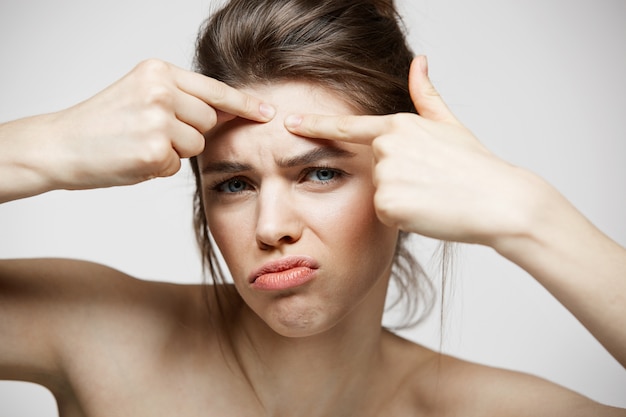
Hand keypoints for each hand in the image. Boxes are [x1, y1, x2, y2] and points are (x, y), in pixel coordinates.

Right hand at [48, 59, 274, 189]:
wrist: (60, 145)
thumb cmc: (102, 124)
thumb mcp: (141, 94)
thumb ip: (180, 98)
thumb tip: (224, 112)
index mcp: (158, 72)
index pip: (214, 89)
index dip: (244, 103)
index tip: (267, 112)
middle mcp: (160, 90)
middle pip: (208, 121)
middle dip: (190, 132)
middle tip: (151, 133)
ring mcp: (157, 120)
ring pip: (196, 145)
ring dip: (174, 151)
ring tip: (139, 143)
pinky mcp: (153, 150)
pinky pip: (176, 165)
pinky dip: (158, 167)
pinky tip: (133, 158)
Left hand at [285, 56, 540, 244]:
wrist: (498, 200)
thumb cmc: (476, 166)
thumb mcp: (450, 125)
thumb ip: (426, 95)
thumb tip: (419, 62)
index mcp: (398, 125)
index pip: (348, 127)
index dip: (316, 126)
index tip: (290, 122)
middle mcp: (386, 146)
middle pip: (374, 172)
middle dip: (397, 182)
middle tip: (430, 183)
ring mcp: (385, 174)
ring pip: (379, 196)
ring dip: (401, 200)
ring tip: (432, 196)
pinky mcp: (386, 203)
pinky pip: (385, 216)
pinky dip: (403, 218)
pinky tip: (427, 210)